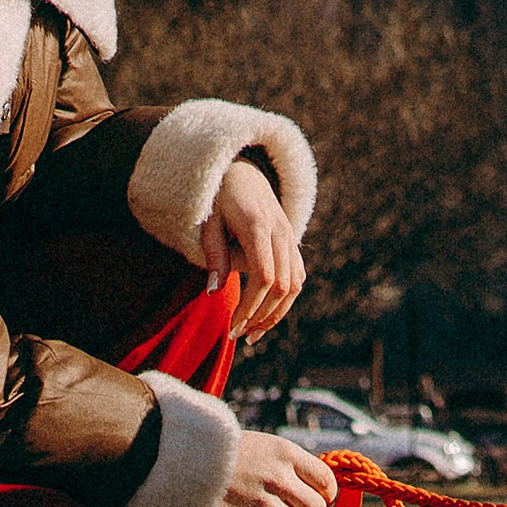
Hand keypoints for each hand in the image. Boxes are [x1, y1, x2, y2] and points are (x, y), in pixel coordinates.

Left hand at [202, 157, 305, 342]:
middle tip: (237, 335)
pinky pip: (298, 276)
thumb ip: (214, 255)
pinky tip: (265, 313)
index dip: (250, 307)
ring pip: (295, 285)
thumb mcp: (209, 222)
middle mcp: (280, 231)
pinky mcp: (293, 242)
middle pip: (282, 286)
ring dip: (276, 313)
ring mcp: (290, 236)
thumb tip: (214, 292)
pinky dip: (285, 300)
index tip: (232, 328)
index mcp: (258, 225)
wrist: (244, 172)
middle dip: (261, 317)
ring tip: (253, 332)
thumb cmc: (219, 199)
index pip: (264, 276)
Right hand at [209, 425, 337, 506]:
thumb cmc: (222, 452)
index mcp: (284, 453)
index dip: (326, 492)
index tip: (319, 497)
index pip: (325, 479)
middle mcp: (278, 478)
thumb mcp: (261, 444)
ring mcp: (262, 504)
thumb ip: (286, 463)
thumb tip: (312, 484)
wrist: (183, 462)